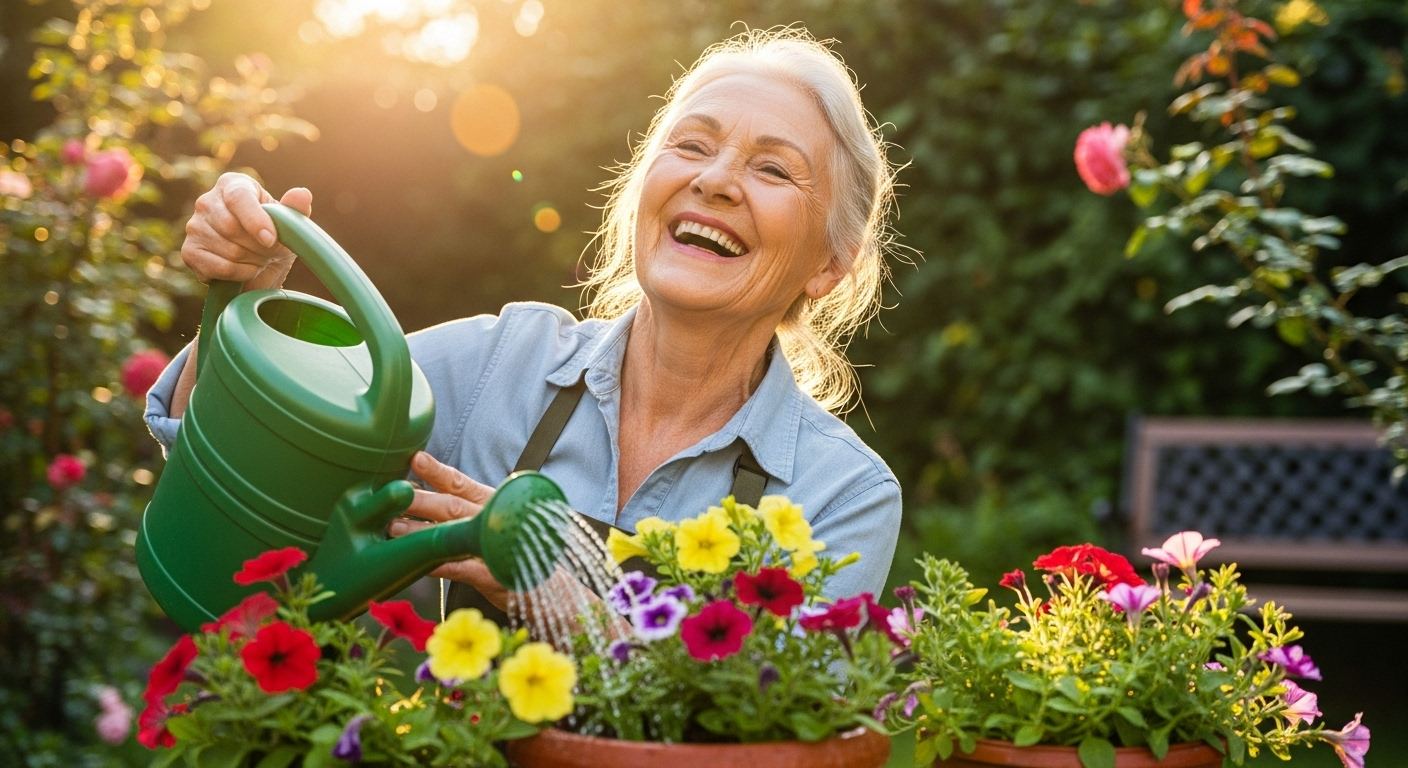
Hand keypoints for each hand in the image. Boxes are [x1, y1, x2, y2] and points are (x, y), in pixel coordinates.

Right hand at [181, 172, 311, 288]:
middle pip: (231, 227)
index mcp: (232, 184)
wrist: (261, 264)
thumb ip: (296, 208)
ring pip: (228, 250)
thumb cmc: (275, 236)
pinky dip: (240, 274)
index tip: (271, 240)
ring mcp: (194, 227)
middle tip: (270, 251)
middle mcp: (207, 201)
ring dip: (252, 261)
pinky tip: (246, 269)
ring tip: (258, 258)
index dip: (255, 220)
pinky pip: (219, 268)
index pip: (237, 197)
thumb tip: (302, 195)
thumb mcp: (290, 223)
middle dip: (258, 246)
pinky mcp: (190, 252)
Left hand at [388, 452, 509, 609]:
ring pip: (452, 532)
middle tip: (391, 495)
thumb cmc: (513, 550)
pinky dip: (438, 563)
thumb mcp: (492, 522)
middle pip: (451, 505)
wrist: (550, 586)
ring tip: (393, 527)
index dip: (437, 471)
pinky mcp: (492, 574)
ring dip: (420, 530)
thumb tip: (419, 497)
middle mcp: (492, 518)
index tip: (415, 458)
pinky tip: (419, 562)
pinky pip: (460, 566)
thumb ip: (463, 509)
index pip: (461, 483)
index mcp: (491, 502)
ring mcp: (493, 545)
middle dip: (419, 500)